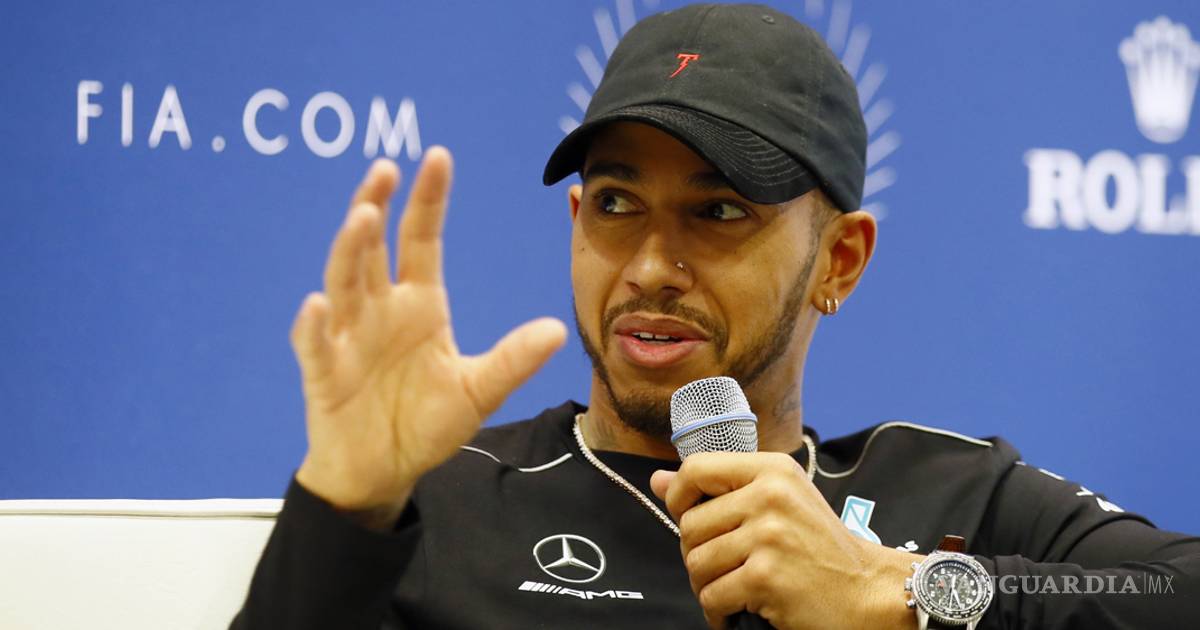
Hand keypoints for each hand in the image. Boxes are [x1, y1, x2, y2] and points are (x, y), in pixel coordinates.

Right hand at [291, 150, 566, 523]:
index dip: (427, 201)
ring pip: (343, 283)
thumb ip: (512, 360)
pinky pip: (315, 345)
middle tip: (386, 170)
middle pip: (373, 248)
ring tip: (362, 217)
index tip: (437, 157)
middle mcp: (379, 311)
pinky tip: (317, 305)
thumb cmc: (424, 423)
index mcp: (419, 305)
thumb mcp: (478, 391)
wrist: (384, 471)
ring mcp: (347, 338)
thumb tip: (558, 329)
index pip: (421, 240)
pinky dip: (312, 325)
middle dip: (376, 207)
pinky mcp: (324, 374)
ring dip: (350, 250)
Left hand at [650, 453, 919, 628]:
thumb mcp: (779, 502)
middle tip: (726, 568)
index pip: (696, 469)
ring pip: (696, 564)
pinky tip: (740, 611)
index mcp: (772, 470)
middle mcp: (769, 497)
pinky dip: (719, 612)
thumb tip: (657, 480)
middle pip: (690, 526)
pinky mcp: (765, 577)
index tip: (686, 515)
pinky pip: (712, 596)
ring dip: (709, 586)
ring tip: (735, 589)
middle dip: (698, 555)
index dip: (679, 496)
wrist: (868, 592)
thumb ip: (719, 490)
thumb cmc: (821, 549)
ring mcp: (768, 536)